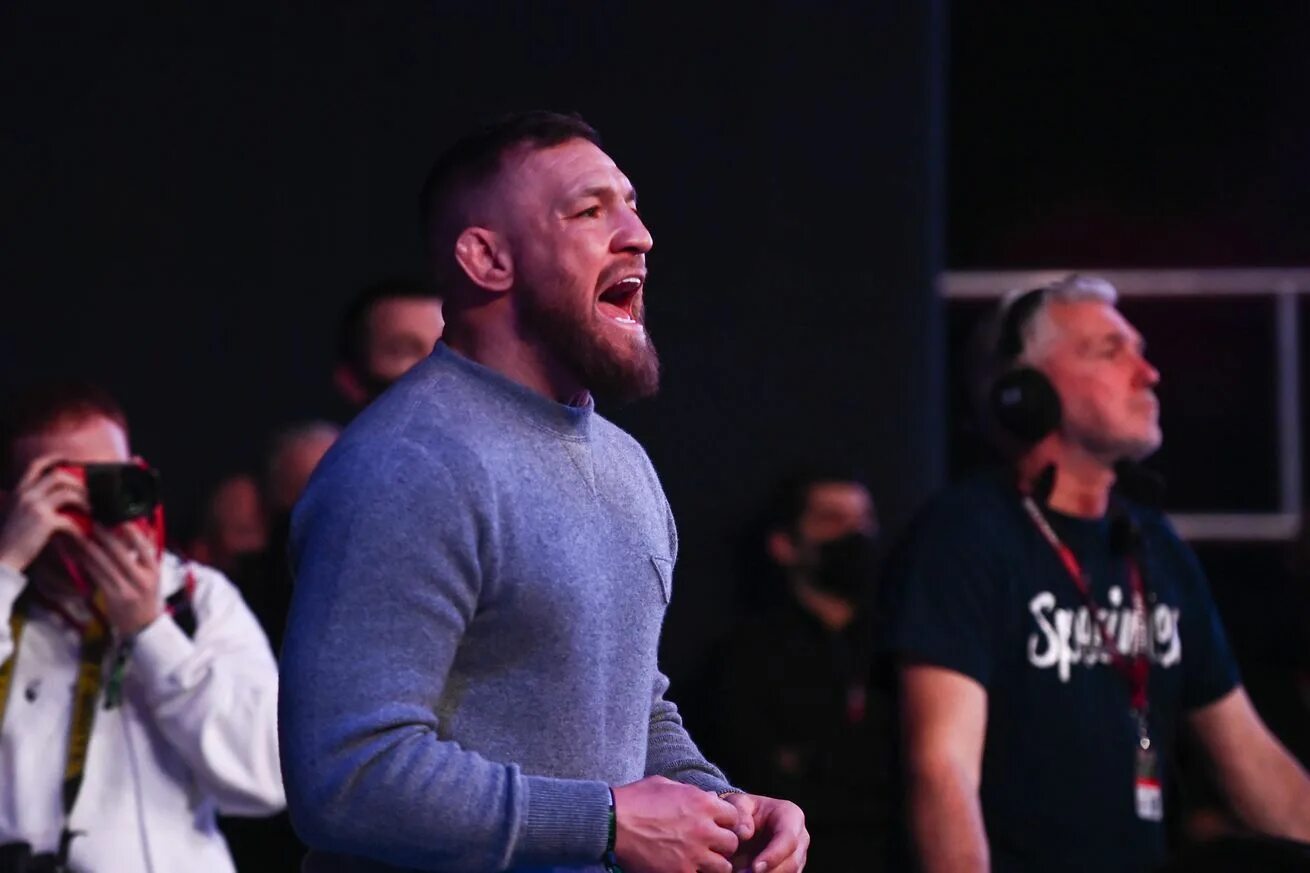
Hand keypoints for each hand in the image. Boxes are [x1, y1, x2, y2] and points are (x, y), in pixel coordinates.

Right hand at [0, 454, 87, 572]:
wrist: (2, 558)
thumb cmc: (12, 539)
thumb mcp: (16, 513)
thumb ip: (32, 501)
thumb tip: (58, 497)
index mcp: (18, 491)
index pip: (36, 465)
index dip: (54, 458)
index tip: (69, 459)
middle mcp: (26, 495)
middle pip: (58, 476)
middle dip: (77, 482)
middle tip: (88, 491)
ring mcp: (35, 507)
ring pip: (68, 493)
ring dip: (83, 501)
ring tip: (90, 510)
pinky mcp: (45, 522)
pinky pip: (70, 519)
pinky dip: (79, 527)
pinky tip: (83, 533)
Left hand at [73, 523, 161, 635]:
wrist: (143, 625)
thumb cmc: (147, 596)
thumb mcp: (153, 574)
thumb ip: (147, 552)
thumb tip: (144, 528)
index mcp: (154, 569)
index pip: (143, 546)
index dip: (130, 530)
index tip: (118, 516)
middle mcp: (141, 578)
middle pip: (120, 552)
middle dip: (105, 535)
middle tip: (93, 521)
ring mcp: (126, 588)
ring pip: (104, 563)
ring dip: (90, 547)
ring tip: (80, 534)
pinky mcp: (112, 596)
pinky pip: (96, 575)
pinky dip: (86, 563)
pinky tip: (79, 554)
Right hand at [613, 776, 741, 872]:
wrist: (612, 823)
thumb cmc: (636, 799)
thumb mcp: (666, 785)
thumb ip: (692, 792)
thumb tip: (709, 797)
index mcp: (703, 803)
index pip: (734, 817)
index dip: (725, 822)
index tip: (716, 826)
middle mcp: (704, 829)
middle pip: (732, 843)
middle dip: (723, 845)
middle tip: (710, 846)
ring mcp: (694, 854)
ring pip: (724, 867)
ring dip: (714, 864)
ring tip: (701, 861)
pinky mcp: (681, 872)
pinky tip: (685, 868)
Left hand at [721, 793, 807, 872]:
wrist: (746, 824)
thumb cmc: (744, 812)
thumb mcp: (738, 803)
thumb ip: (740, 811)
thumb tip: (744, 832)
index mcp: (791, 815)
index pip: (788, 839)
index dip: (773, 855)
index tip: (754, 867)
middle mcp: (800, 837)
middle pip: (792, 862)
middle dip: (770, 872)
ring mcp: (799, 856)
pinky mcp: (792, 870)